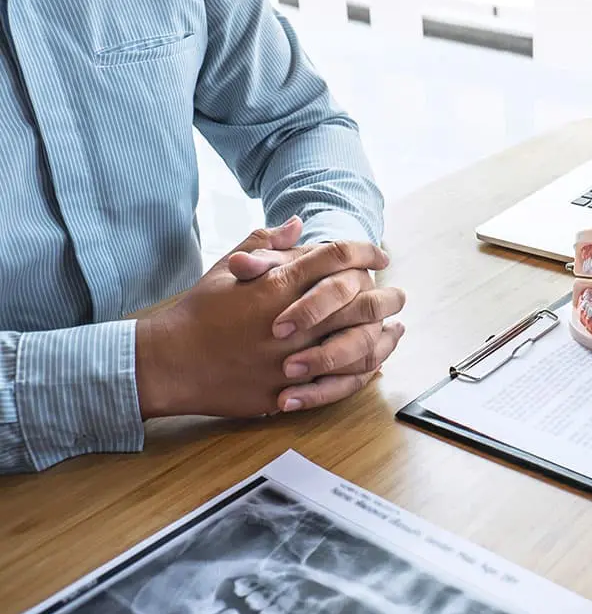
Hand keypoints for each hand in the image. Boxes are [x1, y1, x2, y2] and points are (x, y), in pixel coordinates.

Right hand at [135, 224, 390, 418]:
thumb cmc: (198, 312)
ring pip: (356, 346)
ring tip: (395, 329)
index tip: (380, 254)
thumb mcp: (226, 268)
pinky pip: (337, 385)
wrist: (169, 362)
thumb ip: (265, 242)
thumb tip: (298, 222)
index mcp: (277, 285)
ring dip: (382, 336)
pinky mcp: (287, 391)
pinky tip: (374, 365)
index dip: (364, 251)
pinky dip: (360, 374)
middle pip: (358, 302)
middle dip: (386, 295)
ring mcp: (291, 360)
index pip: (335, 258)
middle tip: (399, 294)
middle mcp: (291, 321)